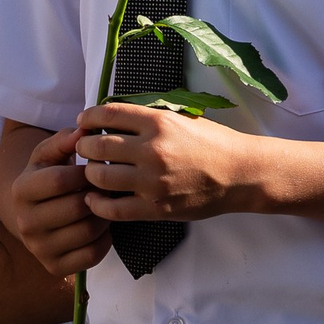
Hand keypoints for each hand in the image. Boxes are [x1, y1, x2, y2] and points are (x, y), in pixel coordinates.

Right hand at [10, 128, 108, 274]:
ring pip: (88, 231)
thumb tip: (85, 130)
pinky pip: (92, 255)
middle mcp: (25, 222)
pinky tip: (100, 227)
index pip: (59, 180)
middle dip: (98, 195)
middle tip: (106, 188)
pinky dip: (104, 240)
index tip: (96, 169)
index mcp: (21, 190)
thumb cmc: (46, 178)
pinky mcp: (55, 267)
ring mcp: (38, 248)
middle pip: (77, 207)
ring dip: (104, 216)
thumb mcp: (49, 155)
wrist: (33, 216)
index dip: (85, 173)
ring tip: (103, 205)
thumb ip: (65, 139)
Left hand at [74, 103, 253, 222]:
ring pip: (100, 177)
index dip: (88, 117)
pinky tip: (94, 199)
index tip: (83, 122)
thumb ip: (147, 118)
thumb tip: (111, 117)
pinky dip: (98, 204)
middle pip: (98, 146)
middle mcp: (153, 150)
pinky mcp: (156, 208)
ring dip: (89, 174)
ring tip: (92, 172)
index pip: (108, 114)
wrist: (240, 174)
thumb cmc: (212, 142)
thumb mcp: (181, 118)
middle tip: (84, 149)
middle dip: (84, 147)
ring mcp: (153, 181)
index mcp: (158, 122)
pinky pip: (114, 209)